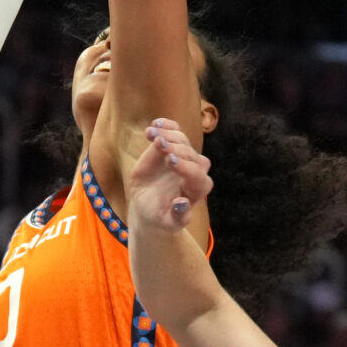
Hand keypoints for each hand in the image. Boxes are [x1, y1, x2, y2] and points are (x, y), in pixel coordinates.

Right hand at [127, 117, 211, 233]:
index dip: (185, 167)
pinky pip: (174, 130)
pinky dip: (166, 125)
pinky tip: (155, 124)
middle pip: (190, 154)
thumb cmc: (160, 216)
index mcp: (197, 189)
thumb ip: (177, 216)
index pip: (197, 175)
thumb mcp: (167, 222)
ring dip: (167, 134)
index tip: (169, 161)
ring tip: (151, 134)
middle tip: (159, 144)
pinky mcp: (172, 145)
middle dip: (175, 149)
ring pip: (182, 139)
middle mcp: (195, 169)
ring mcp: (184, 155)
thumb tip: (182, 203)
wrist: (149, 205)